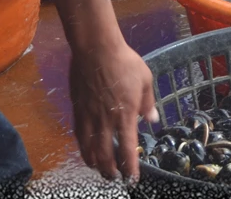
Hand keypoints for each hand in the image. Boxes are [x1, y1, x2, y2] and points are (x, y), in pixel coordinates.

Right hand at [69, 40, 158, 180]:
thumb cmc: (125, 63)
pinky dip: (82, 148)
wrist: (96, 51)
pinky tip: (86, 151)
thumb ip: (148, 103)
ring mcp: (89, 117)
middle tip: (115, 178)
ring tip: (100, 170)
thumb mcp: (145, 80)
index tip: (131, 179)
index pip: (127, 148)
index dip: (129, 167)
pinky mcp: (77, 110)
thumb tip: (153, 121)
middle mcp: (105, 121)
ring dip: (95, 163)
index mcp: (125, 115)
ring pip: (88, 149)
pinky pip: (78, 135)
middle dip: (111, 170)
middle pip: (105, 154)